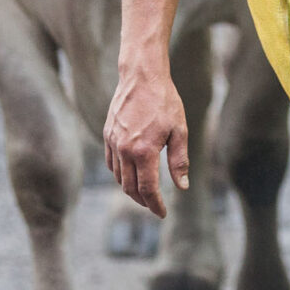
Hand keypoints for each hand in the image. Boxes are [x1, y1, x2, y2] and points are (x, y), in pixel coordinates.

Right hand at [103, 65, 189, 218]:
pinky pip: (110, 163)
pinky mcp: (107, 135)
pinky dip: (120, 174)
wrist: (142, 76)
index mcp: (144, 151)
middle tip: (154, 205)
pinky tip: (130, 174)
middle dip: (143, 201)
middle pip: (130, 188)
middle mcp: (125, 150)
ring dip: (130, 189)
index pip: (148, 189)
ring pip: (118, 177)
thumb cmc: (164, 102)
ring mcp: (113, 142)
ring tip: (143, 193)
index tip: (162, 213)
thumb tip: (182, 187)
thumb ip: (179, 161)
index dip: (155, 205)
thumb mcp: (179, 131)